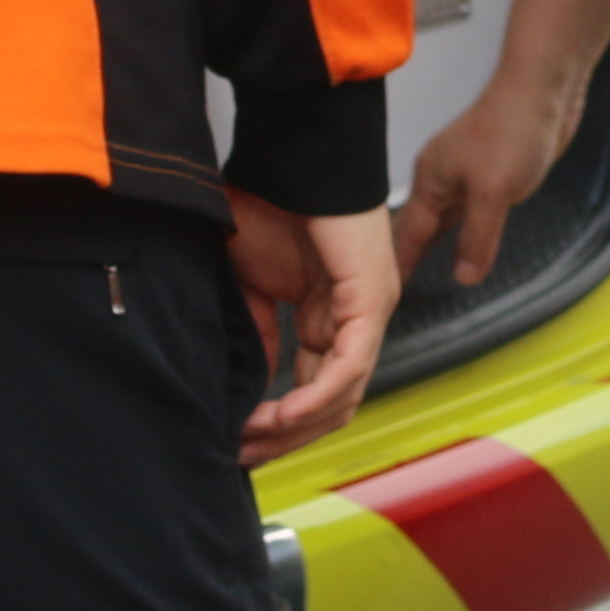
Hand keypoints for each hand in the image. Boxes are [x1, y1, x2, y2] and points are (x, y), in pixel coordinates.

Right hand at [228, 192, 397, 459]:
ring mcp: (369, 313)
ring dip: (296, 426)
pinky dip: (315, 396)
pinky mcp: (371, 299)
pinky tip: (281, 413)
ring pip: (345, 395)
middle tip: (241, 455)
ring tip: (253, 437)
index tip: (238, 443)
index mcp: (331, 319)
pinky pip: (350, 365)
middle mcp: (357, 323)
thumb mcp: (254, 286)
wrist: (288, 155)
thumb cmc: (270, 205)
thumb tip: (255, 385)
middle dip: (286, 438)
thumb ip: (260, 336)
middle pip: (334, 406)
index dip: (279, 425)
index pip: (317, 392)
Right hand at [391, 63, 584, 286]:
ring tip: (424, 280)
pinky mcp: (489, 173)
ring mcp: (465, 175)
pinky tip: (466, 245)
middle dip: (411, 260)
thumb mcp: (493, 193)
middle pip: (421, 228)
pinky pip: (469, 211)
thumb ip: (477, 238)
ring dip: (439, 247)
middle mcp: (441, 179)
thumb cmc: (513, 131)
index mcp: (430, 181)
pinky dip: (464, 232)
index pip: (406, 236)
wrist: (543, 89)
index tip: (379, 298)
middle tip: (396, 296)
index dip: (396, 268)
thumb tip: (463, 277)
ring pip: (446, 220)